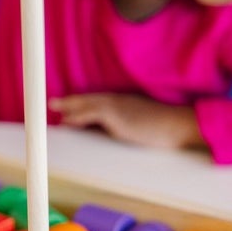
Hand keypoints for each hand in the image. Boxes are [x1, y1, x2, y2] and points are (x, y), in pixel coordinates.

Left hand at [47, 92, 205, 150]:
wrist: (177, 124)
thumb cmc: (163, 127)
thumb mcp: (138, 125)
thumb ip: (121, 125)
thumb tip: (102, 131)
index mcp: (122, 102)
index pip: (96, 101)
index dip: (81, 103)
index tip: (67, 106)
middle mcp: (117, 100)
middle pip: (87, 99)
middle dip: (70, 101)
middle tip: (53, 103)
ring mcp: (116, 106)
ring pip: (87, 104)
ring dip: (69, 107)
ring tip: (55, 109)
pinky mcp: (117, 115)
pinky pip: (91, 113)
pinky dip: (77, 116)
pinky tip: (67, 120)